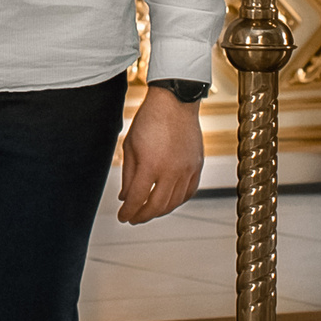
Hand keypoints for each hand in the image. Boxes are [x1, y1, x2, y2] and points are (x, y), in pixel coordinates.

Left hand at [116, 89, 203, 223]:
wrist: (175, 102)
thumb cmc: (149, 121)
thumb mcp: (131, 146)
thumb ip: (128, 175)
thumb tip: (125, 198)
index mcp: (150, 165)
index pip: (137, 199)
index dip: (128, 212)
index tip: (123, 216)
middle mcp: (171, 171)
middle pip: (156, 206)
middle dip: (142, 216)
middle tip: (134, 218)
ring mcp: (187, 169)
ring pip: (174, 202)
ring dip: (160, 211)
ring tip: (149, 211)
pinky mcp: (197, 165)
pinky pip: (189, 192)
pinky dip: (178, 201)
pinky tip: (168, 201)